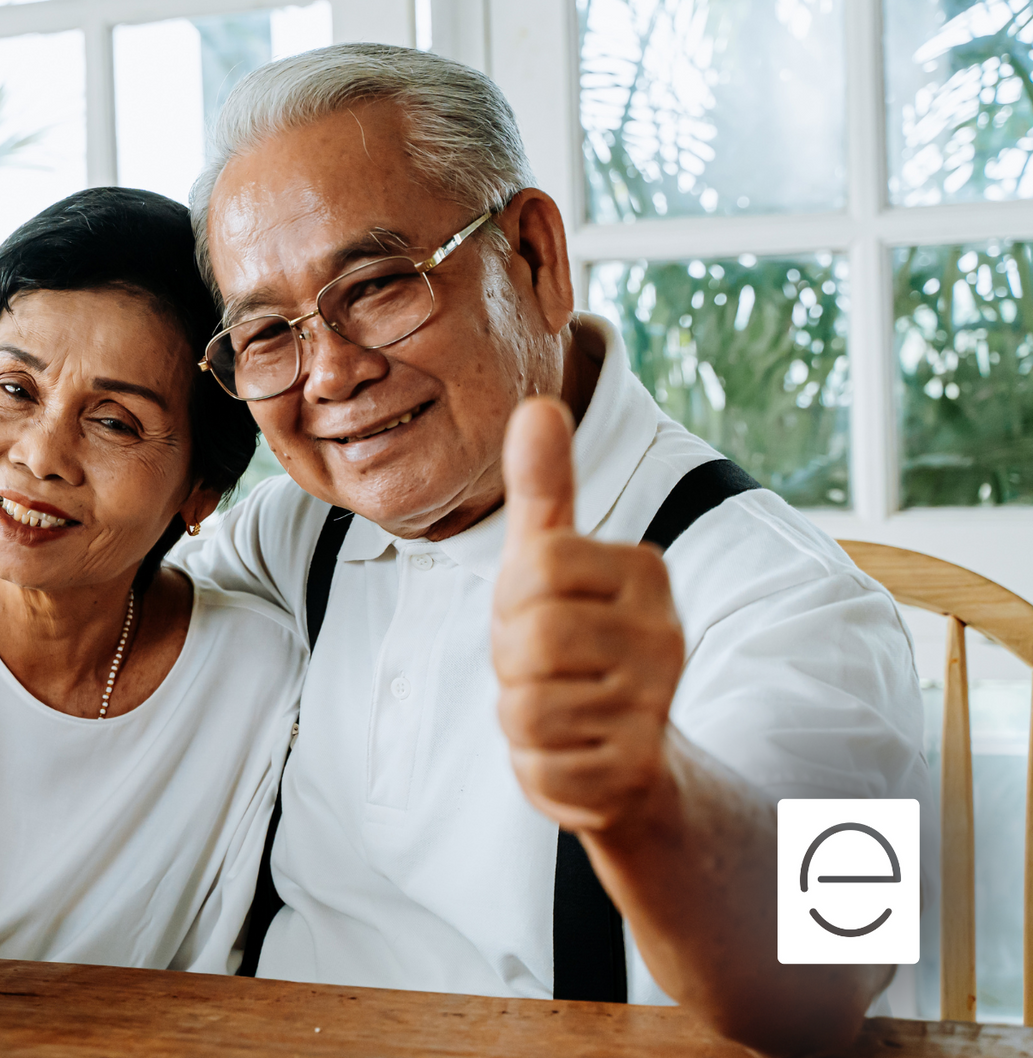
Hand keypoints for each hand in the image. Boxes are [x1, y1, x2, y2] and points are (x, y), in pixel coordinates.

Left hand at [490, 397, 685, 832]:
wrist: (636, 762)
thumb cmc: (579, 645)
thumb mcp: (553, 562)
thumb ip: (544, 488)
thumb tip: (537, 404)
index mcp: (645, 571)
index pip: (534, 566)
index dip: (513, 599)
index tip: (540, 613)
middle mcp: (664, 634)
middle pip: (526, 637)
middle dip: (513, 660)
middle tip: (546, 669)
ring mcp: (655, 706)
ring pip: (525, 705)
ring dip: (522, 713)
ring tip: (563, 707)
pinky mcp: (635, 772)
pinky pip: (538, 764)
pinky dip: (537, 764)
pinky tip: (574, 753)